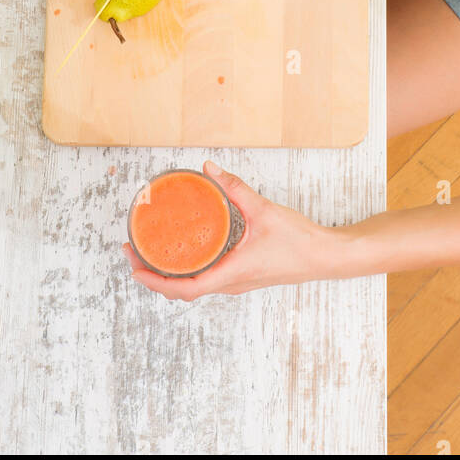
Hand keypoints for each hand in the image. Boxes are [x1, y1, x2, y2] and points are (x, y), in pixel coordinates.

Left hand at [122, 160, 343, 299]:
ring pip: (195, 285)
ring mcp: (237, 282)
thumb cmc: (300, 241)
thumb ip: (235, 188)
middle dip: (154, 274)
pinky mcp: (243, 276)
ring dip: (170, 272)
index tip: (134, 267)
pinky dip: (189, 268)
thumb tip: (210, 169)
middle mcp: (231, 284)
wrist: (325, 257)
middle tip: (133, 251)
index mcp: (232, 274)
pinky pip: (208, 278)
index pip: (185, 289)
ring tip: (152, 249)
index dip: (155, 281)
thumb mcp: (264, 210)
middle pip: (183, 290)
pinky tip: (186, 248)